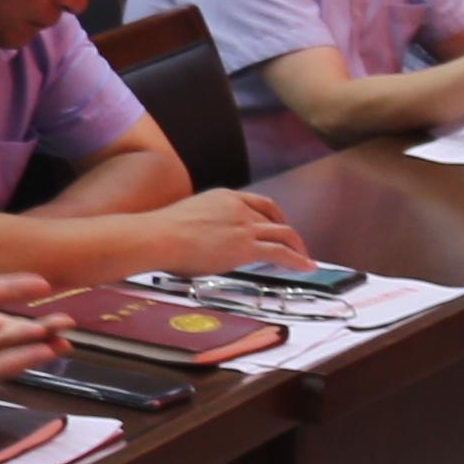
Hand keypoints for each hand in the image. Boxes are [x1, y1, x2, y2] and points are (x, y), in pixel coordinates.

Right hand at [145, 188, 309, 274]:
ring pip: (284, 233)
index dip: (272, 216)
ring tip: (305, 259)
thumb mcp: (188, 218)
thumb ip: (205, 225)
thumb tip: (203, 243)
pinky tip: (306, 267)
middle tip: (294, 245)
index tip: (275, 226)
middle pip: (274, 216)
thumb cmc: (161, 234)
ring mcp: (244, 226)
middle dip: (288, 231)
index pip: (258, 203)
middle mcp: (238, 207)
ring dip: (298, 247)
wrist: (158, 237)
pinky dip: (298, 260)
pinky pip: (281, 252)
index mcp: (223, 197)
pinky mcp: (247, 246)